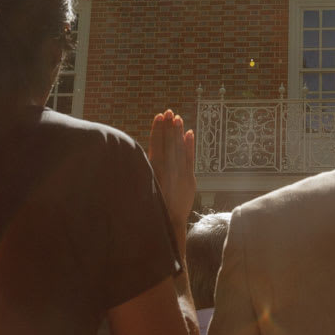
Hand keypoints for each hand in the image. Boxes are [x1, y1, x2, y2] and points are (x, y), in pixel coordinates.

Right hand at [147, 110, 197, 231]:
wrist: (168, 223)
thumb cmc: (152, 205)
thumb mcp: (144, 186)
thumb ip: (146, 168)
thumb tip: (146, 151)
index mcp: (154, 171)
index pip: (156, 144)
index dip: (158, 129)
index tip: (159, 116)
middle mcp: (168, 170)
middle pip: (169, 143)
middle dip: (169, 127)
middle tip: (169, 111)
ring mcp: (181, 174)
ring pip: (180, 148)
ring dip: (178, 132)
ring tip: (178, 118)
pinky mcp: (190, 179)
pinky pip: (190, 159)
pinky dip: (189, 146)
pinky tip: (189, 133)